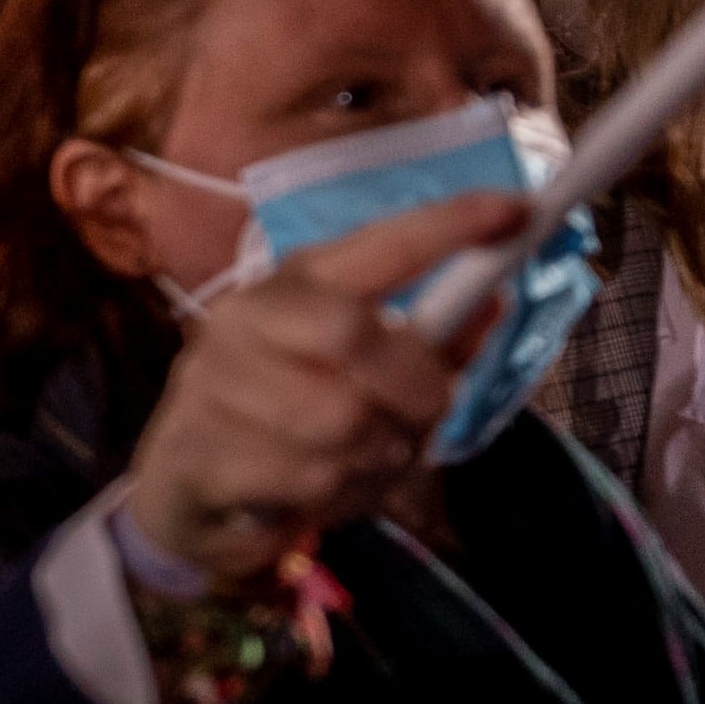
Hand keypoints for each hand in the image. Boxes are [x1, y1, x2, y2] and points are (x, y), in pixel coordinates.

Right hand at [121, 191, 523, 587]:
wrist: (189, 489)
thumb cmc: (289, 416)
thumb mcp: (361, 372)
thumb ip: (432, 342)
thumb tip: (495, 301)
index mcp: (293, 285)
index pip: (376, 244)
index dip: (445, 226)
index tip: (515, 209)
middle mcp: (245, 319)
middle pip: (355, 333)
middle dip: (414, 384)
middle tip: (426, 411)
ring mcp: (214, 385)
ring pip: (341, 419)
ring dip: (376, 453)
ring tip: (363, 458)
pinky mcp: (203, 451)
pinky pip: (309, 477)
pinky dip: (336, 494)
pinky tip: (319, 488)